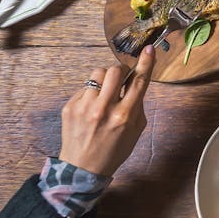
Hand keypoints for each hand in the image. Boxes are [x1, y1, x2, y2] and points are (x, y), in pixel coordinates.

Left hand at [58, 46, 155, 176]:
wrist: (82, 168)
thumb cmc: (114, 150)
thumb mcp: (136, 130)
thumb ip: (137, 104)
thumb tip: (136, 81)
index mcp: (125, 115)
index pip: (138, 81)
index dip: (145, 63)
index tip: (149, 49)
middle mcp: (104, 109)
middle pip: (115, 70)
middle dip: (121, 71)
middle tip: (120, 81)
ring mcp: (84, 107)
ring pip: (98, 73)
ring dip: (105, 79)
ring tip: (105, 92)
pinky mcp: (70, 107)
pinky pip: (85, 87)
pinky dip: (92, 92)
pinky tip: (92, 107)